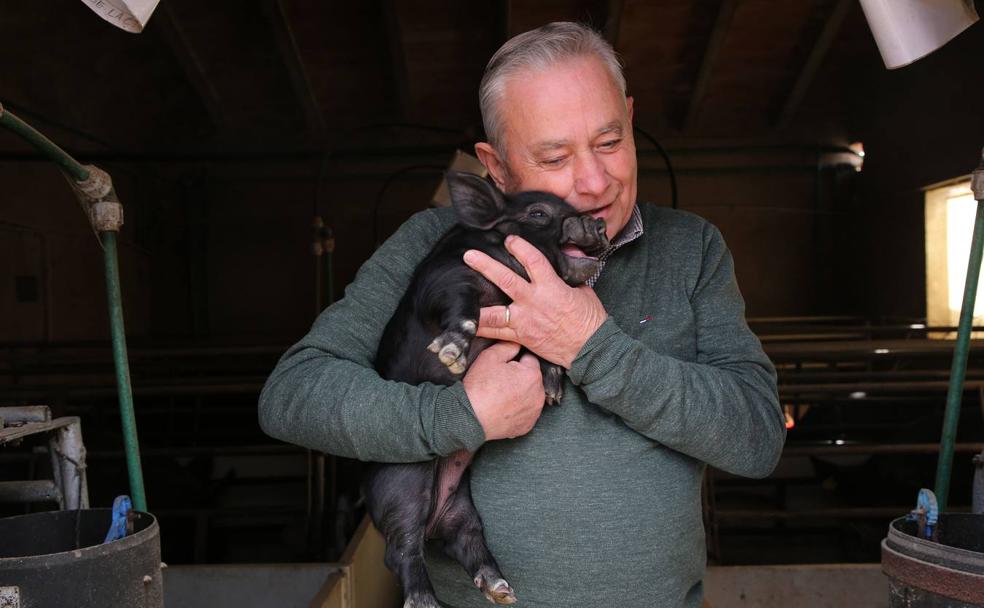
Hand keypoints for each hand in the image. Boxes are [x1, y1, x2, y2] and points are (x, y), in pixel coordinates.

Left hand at [463, 235, 607, 367]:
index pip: (533, 260)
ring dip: (476, 304)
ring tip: (459, 297)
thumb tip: (569, 256)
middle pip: (505, 280)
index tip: (510, 239)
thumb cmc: (590, 320)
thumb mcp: (584, 291)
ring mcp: (524, 321)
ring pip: (494, 312)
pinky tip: (467, 324)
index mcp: (551, 287)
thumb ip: (570, 275)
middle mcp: (534, 302)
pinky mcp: (521, 337)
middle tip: (469, 255)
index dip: (520, 247)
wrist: (591, 349)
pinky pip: (496, 333)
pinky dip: (482, 329)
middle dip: (485, 266)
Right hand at [463, 341, 543, 440]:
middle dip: (519, 378)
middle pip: (531, 379)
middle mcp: (539, 395)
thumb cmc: (480, 387)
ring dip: (521, 394)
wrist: (470, 417)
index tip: (503, 368)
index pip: (529, 359)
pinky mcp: (527, 426)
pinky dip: (518, 410)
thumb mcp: (490, 357)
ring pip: (530, 396)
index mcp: (532, 375)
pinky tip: (503, 409)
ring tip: (501, 396)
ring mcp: (534, 412)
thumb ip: (507, 346)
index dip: (515, 361)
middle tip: (499, 382)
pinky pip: (526, 413)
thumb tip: (515, 343)